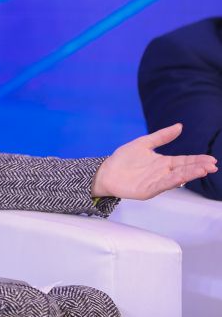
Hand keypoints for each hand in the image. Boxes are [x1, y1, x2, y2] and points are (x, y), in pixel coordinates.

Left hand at [91, 123, 217, 199]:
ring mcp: (156, 182)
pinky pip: (161, 186)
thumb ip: (161, 136)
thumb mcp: (144, 143)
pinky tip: (180, 178)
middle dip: (198, 167)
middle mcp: (163, 173)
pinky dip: (171, 182)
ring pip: (176, 178)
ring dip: (189, 175)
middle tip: (212, 165)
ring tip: (202, 170)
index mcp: (163, 162)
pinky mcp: (147, 190)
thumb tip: (180, 126)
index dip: (197, 160)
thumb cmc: (124, 158)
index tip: (211, 159)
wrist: (106, 171)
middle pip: (184, 169)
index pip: (184, 161)